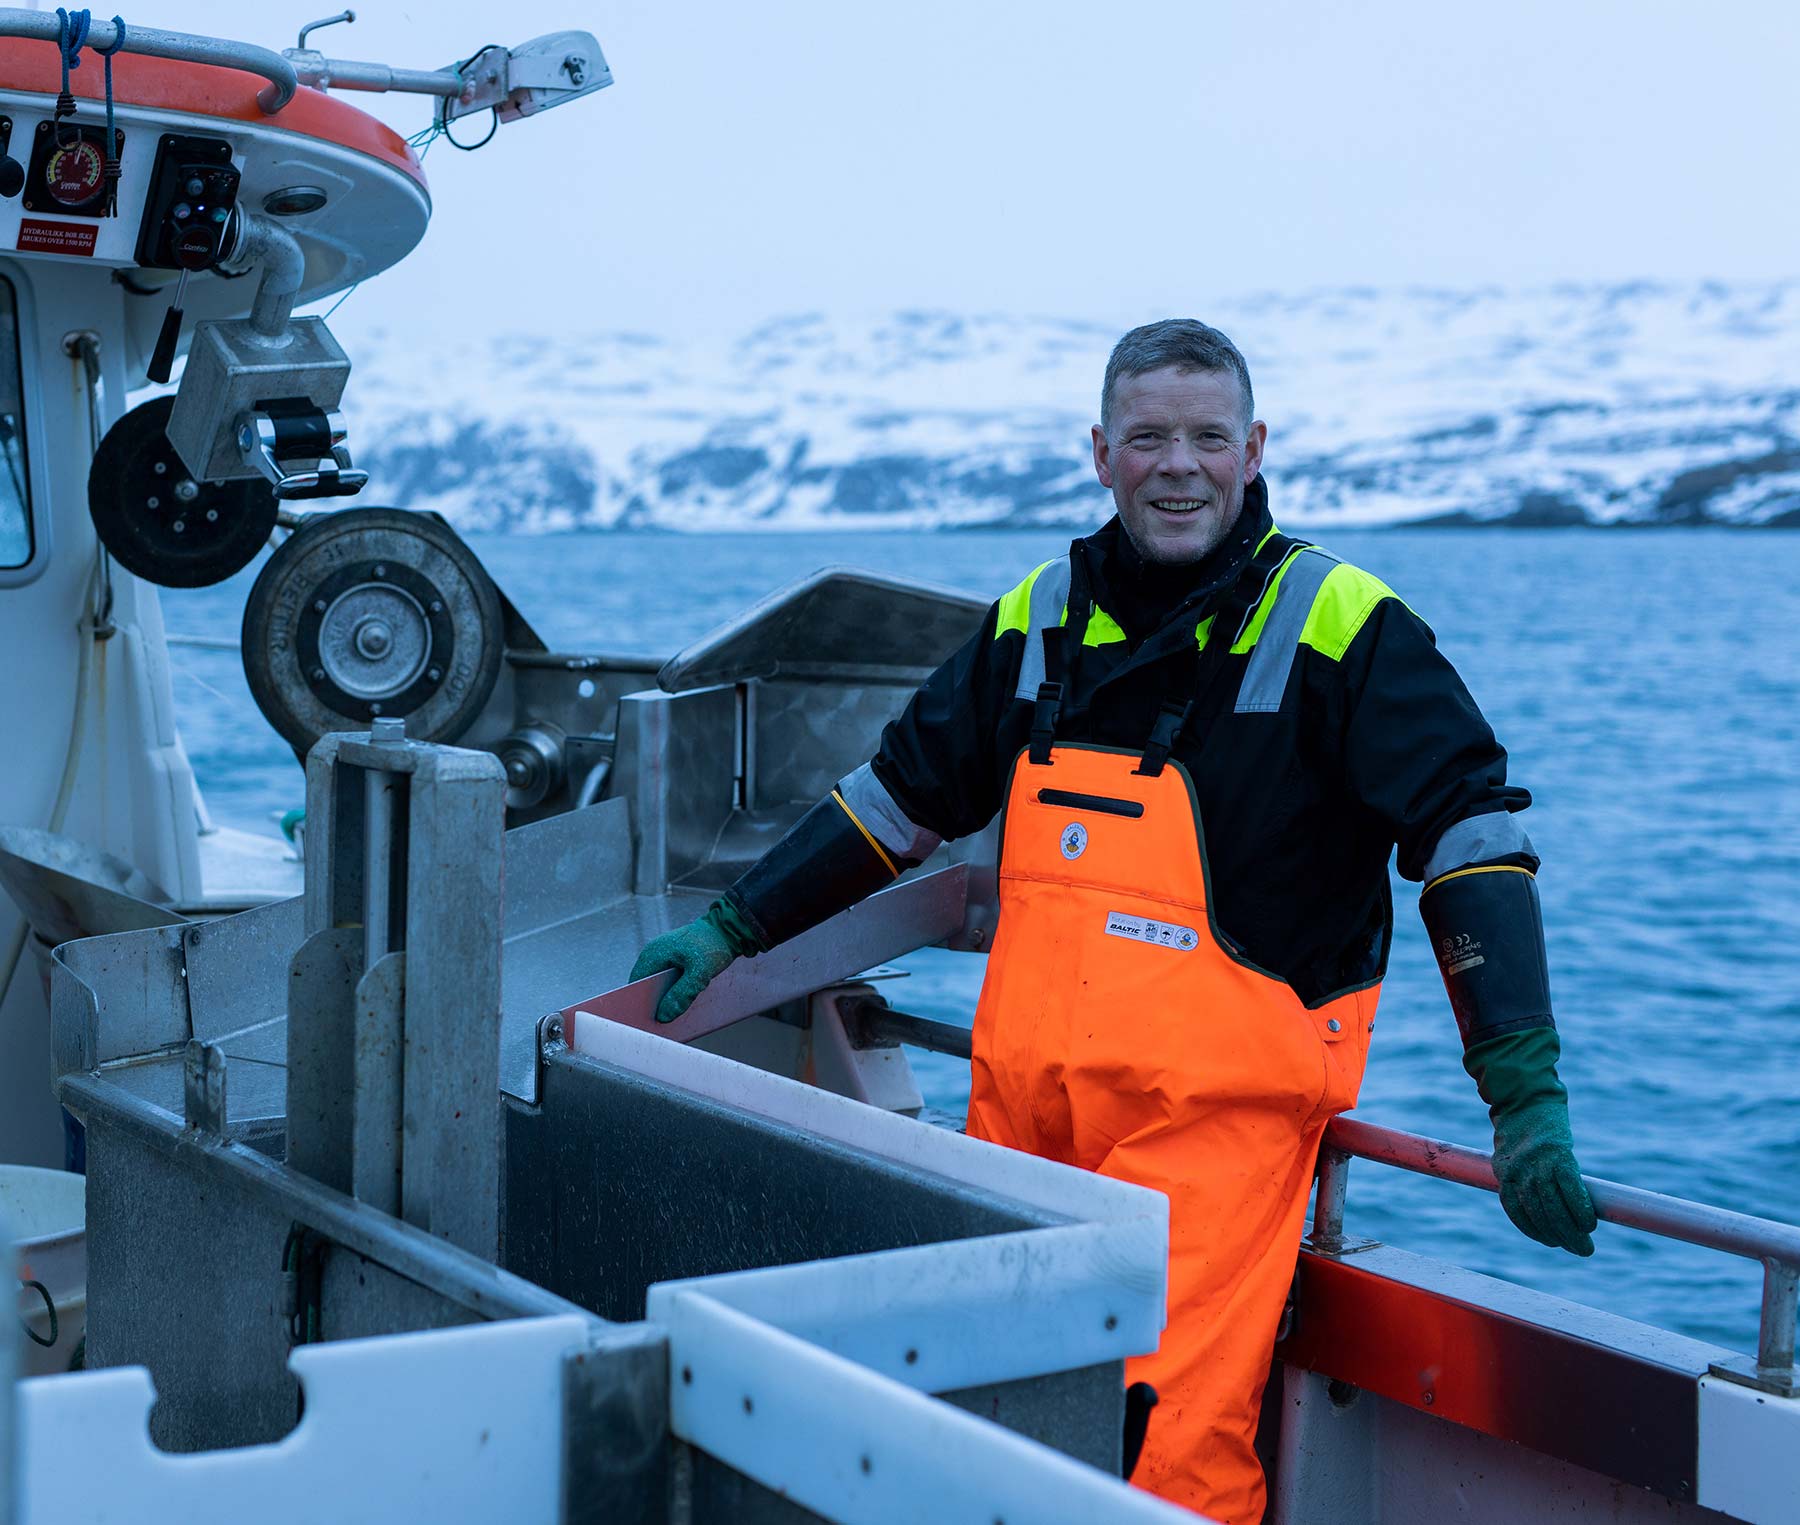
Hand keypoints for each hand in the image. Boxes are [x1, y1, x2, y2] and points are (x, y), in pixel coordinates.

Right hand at [628, 907, 741, 1024]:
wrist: (725, 929)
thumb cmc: (712, 945)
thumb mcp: (699, 972)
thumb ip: (682, 993)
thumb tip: (664, 1015)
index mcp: (653, 954)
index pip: (636, 985)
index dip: (639, 1003)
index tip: (646, 1022)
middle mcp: (653, 955)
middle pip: (645, 986)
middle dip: (654, 1003)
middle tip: (663, 1022)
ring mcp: (661, 957)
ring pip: (657, 985)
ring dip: (665, 998)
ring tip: (673, 1014)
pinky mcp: (672, 960)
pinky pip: (667, 981)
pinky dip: (672, 991)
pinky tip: (681, 1002)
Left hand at [1491, 1100, 1597, 1255]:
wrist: (1528, 1100)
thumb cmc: (1523, 1131)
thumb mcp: (1512, 1155)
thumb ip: (1521, 1178)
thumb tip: (1542, 1209)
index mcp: (1505, 1174)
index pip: (1517, 1211)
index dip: (1535, 1232)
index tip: (1554, 1243)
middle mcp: (1519, 1172)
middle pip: (1540, 1213)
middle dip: (1561, 1238)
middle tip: (1581, 1250)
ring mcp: (1538, 1164)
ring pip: (1554, 1207)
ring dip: (1572, 1231)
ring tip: (1586, 1244)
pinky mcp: (1559, 1156)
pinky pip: (1570, 1190)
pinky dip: (1580, 1210)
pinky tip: (1589, 1223)